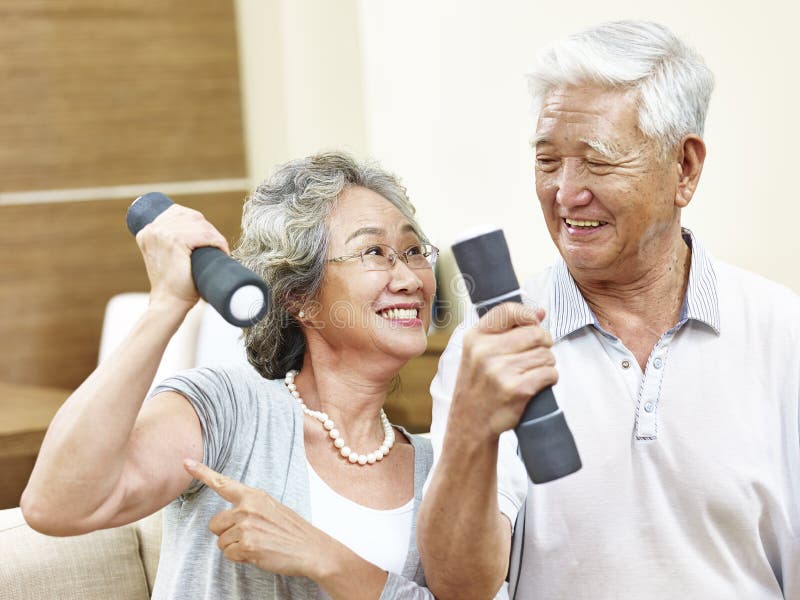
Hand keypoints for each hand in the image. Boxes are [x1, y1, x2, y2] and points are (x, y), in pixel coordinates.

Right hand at [135, 204, 230, 312]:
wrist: (169, 303)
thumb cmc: (175, 283)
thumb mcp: (169, 256)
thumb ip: (175, 239)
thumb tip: (201, 227)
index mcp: (147, 231)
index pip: (178, 212)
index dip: (197, 222)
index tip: (208, 237)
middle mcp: (151, 229)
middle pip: (190, 216)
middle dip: (208, 228)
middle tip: (217, 245)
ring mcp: (161, 234)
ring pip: (199, 223)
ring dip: (215, 235)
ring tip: (220, 249)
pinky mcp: (174, 241)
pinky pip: (204, 234)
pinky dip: (217, 241)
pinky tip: (222, 250)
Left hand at [183, 459, 334, 578]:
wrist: (311, 548)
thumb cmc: (291, 530)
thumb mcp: (271, 507)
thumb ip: (249, 506)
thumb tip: (229, 517)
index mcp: (254, 495)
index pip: (223, 483)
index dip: (202, 472)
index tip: (186, 462)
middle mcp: (247, 508)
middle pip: (214, 523)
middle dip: (226, 533)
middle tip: (249, 535)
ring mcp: (246, 526)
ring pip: (221, 542)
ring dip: (235, 547)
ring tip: (258, 544)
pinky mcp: (247, 545)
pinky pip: (228, 554)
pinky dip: (240, 558)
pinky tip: (258, 553)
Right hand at [453, 303, 557, 439]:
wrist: (470, 424)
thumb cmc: (477, 387)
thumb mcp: (478, 353)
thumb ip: (505, 330)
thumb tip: (539, 313)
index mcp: (475, 338)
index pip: (509, 311)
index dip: (527, 316)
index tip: (532, 325)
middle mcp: (486, 352)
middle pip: (535, 333)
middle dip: (543, 343)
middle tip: (535, 355)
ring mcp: (501, 371)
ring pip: (546, 354)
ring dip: (546, 363)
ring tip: (531, 372)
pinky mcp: (518, 389)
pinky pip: (550, 373)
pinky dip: (549, 378)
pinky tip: (535, 384)